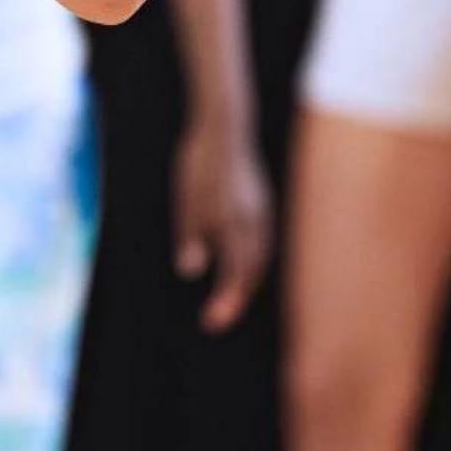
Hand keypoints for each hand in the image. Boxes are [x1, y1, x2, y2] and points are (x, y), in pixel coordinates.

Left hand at [173, 119, 271, 334]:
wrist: (224, 127)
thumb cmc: (200, 162)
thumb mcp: (187, 198)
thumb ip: (191, 234)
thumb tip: (190, 272)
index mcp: (236, 222)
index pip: (235, 274)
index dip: (225, 301)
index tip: (211, 323)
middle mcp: (255, 222)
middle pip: (251, 272)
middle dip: (236, 299)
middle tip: (217, 320)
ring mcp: (263, 213)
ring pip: (261, 258)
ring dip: (247, 283)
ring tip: (229, 301)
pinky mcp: (262, 204)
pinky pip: (263, 243)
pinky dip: (254, 263)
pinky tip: (243, 267)